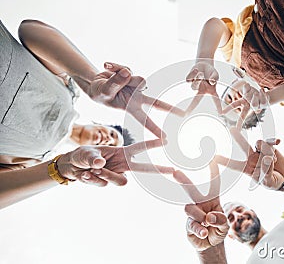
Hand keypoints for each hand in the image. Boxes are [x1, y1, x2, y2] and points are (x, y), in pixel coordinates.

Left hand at [57, 139, 173, 186]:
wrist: (71, 168)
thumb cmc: (81, 155)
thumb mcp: (85, 152)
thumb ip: (92, 157)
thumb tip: (100, 164)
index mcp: (120, 152)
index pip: (139, 148)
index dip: (152, 144)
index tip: (165, 140)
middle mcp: (121, 164)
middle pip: (142, 168)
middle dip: (157, 169)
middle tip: (172, 170)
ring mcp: (115, 175)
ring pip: (120, 181)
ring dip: (105, 176)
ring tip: (90, 170)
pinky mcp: (108, 183)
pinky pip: (104, 185)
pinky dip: (92, 180)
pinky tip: (85, 175)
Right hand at [90, 62, 183, 137]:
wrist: (95, 83)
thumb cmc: (100, 93)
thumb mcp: (104, 92)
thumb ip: (115, 83)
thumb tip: (128, 73)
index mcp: (130, 108)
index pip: (145, 120)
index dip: (155, 129)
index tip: (165, 139)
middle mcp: (137, 98)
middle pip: (156, 103)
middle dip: (169, 108)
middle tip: (184, 115)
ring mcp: (136, 85)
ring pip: (137, 79)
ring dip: (121, 77)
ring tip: (109, 75)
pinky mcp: (133, 74)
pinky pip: (126, 68)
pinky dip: (114, 66)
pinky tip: (107, 66)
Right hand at [173, 161, 228, 250]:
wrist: (211, 245)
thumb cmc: (219, 229)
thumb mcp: (225, 225)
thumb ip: (221, 219)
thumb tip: (209, 217)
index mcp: (212, 199)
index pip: (213, 184)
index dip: (213, 172)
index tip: (212, 159)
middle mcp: (200, 203)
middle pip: (190, 189)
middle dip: (183, 180)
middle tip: (175, 172)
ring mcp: (193, 213)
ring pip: (190, 208)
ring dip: (200, 216)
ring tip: (207, 224)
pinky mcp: (188, 224)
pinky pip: (191, 223)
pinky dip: (199, 229)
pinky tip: (204, 233)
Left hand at [185, 61, 221, 113]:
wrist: (204, 63)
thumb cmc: (211, 72)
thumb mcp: (215, 74)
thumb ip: (215, 78)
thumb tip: (211, 81)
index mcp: (210, 90)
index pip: (215, 99)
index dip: (218, 106)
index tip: (220, 113)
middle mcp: (201, 90)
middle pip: (195, 101)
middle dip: (190, 107)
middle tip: (186, 114)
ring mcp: (194, 86)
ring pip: (193, 86)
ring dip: (198, 79)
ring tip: (201, 73)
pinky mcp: (189, 80)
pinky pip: (189, 79)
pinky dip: (193, 73)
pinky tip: (196, 70)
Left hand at [215, 128, 283, 189]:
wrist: (283, 177)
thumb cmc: (271, 182)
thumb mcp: (268, 181)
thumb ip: (266, 172)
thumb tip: (267, 158)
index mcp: (247, 168)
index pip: (234, 165)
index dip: (224, 161)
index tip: (213, 157)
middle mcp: (252, 158)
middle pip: (244, 146)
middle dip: (238, 137)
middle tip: (232, 129)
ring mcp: (260, 151)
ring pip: (261, 144)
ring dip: (268, 151)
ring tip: (273, 161)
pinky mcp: (270, 147)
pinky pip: (270, 141)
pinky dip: (273, 141)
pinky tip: (278, 141)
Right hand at [222, 80, 269, 127]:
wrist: (264, 95)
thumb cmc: (253, 93)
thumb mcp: (249, 89)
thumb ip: (247, 88)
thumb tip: (246, 85)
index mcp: (243, 103)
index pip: (234, 105)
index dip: (228, 108)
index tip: (222, 113)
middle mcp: (248, 106)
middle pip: (243, 114)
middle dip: (240, 120)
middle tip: (238, 126)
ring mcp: (256, 107)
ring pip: (254, 105)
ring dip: (255, 97)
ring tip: (256, 92)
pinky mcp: (263, 106)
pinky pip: (264, 101)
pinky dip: (263, 94)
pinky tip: (262, 91)